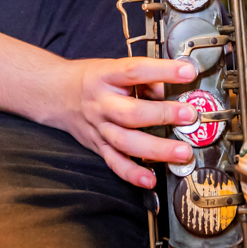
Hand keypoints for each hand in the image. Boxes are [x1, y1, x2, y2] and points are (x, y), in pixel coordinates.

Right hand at [47, 56, 199, 188]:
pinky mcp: (98, 146)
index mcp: (106, 76)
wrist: (56, 93)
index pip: (135, 71)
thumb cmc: (93, 79)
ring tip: (182, 151)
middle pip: (131, 113)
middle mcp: (101, 103)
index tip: (187, 72)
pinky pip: (115, 163)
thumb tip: (172, 91)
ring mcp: (98, 127)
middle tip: (189, 115)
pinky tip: (151, 179)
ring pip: (126, 142)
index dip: (162, 71)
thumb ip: (144, 79)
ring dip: (157, 149)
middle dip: (163, 115)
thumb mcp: (114, 68)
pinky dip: (133, 174)